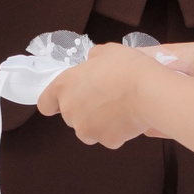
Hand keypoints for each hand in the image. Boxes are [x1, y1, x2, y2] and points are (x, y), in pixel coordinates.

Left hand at [36, 42, 152, 148]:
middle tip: (104, 97)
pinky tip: (129, 118)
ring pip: (88, 130)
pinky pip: (109, 137)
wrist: (147, 90)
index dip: (53, 103)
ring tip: (117, 108)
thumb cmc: (125, 67)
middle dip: (84, 109)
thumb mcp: (104, 52)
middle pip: (70, 116)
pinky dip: (117, 131)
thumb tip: (93, 63)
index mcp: (64, 87)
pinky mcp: (107, 141)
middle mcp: (71, 111)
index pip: (45, 103)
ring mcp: (87, 129)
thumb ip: (92, 60)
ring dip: (98, 123)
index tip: (62, 101)